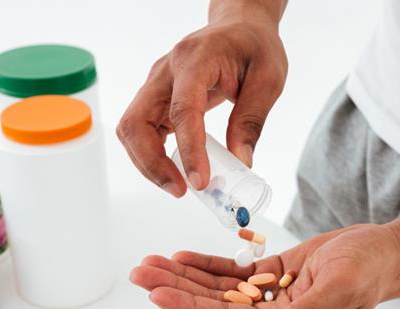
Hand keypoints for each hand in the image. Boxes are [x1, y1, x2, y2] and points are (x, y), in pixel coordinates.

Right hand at [116, 5, 287, 196]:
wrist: (240, 27)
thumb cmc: (253, 47)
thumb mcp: (268, 79)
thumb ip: (252, 120)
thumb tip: (240, 161)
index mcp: (195, 59)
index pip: (182, 109)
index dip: (188, 149)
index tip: (198, 180)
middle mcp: (166, 71)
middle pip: (137, 122)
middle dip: (152, 163)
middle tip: (181, 190)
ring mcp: (156, 85)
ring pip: (132, 130)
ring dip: (148, 163)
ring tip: (178, 186)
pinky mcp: (156, 99)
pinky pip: (141, 131)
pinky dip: (151, 156)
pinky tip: (174, 170)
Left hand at [129, 224, 399, 308]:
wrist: (386, 252)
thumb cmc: (371, 270)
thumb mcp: (341, 289)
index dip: (190, 307)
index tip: (157, 292)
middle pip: (213, 303)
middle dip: (175, 287)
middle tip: (139, 271)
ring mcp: (271, 294)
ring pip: (217, 287)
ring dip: (184, 275)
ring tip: (150, 262)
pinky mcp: (274, 275)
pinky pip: (233, 273)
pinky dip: (207, 264)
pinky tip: (182, 256)